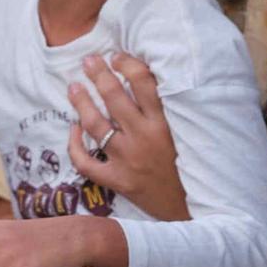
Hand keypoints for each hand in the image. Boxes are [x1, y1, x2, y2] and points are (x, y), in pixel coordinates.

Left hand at [64, 53, 185, 219]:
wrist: (194, 210)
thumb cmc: (193, 167)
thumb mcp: (189, 133)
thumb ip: (172, 109)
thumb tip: (151, 78)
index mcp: (165, 123)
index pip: (143, 82)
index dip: (127, 64)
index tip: (117, 56)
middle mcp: (144, 138)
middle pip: (114, 97)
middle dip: (98, 74)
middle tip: (88, 61)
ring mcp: (128, 160)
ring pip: (95, 125)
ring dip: (82, 102)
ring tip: (74, 87)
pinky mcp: (118, 181)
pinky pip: (86, 162)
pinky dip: (74, 145)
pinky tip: (72, 129)